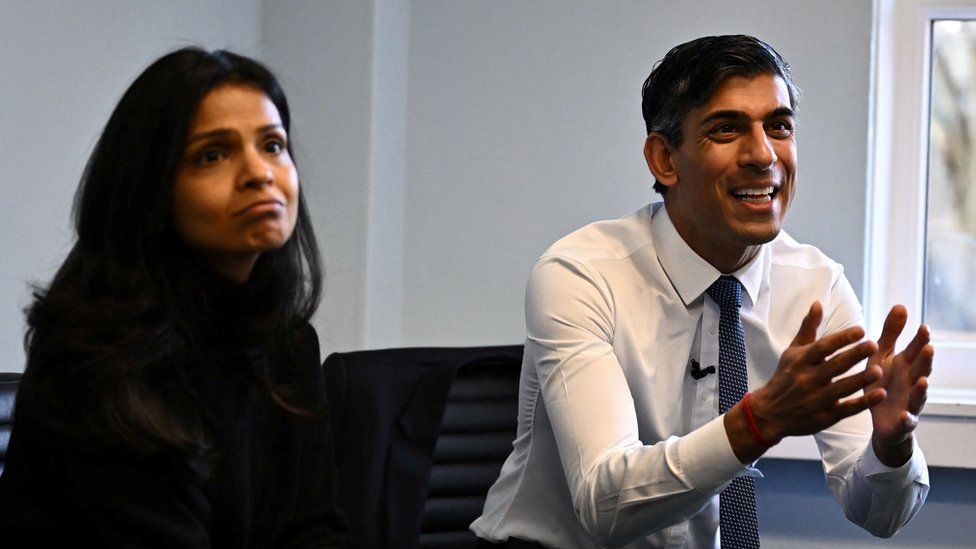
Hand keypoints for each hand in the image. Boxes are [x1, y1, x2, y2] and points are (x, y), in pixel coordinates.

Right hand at [727, 302, 884, 462]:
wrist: (770, 413)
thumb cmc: (785, 377)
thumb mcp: (792, 352)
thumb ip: (808, 328)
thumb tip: (818, 303)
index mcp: (800, 361)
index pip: (822, 348)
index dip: (841, 338)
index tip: (860, 330)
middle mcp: (808, 379)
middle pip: (834, 366)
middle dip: (855, 355)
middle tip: (874, 345)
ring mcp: (817, 400)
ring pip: (842, 388)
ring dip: (861, 379)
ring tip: (878, 369)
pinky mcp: (825, 417)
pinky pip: (847, 409)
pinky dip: (864, 403)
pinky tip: (880, 394)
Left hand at [867, 305, 933, 465]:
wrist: (880, 419)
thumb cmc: (882, 382)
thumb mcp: (881, 356)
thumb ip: (891, 333)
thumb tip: (901, 305)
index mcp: (905, 365)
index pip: (915, 350)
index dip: (920, 340)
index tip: (923, 327)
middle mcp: (911, 383)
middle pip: (921, 370)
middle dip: (925, 360)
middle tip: (928, 348)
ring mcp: (909, 402)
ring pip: (919, 396)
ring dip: (922, 389)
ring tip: (923, 381)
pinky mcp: (902, 422)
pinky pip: (907, 421)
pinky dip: (907, 419)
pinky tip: (905, 415)